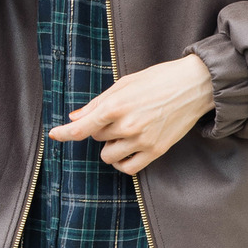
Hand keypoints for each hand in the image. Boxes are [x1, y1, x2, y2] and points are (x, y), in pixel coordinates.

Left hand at [48, 56, 213, 174]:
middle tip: (117, 115)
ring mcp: (142, 141)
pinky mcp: (156, 151)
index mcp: (117, 105)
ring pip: (109, 155)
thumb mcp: (125, 83)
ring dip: (110, 145)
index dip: (64, 133)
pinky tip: (126, 150)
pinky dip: (122, 162)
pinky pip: (128, 168)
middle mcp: (127, 125)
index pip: (82, 128)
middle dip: (100, 128)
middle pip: (96, 137)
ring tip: (124, 131)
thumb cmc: (159, 79)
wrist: (194, 86)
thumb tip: (75, 117)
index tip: (54, 135)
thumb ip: (98, 102)